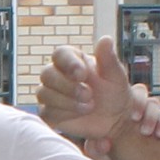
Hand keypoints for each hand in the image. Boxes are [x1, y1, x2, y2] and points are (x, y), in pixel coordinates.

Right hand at [39, 39, 159, 150]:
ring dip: (67, 101)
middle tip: (89, 95)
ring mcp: (52, 94)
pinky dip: (64, 113)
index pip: (59, 54)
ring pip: (44, 93)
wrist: (115, 120)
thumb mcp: (116, 76)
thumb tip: (106, 39)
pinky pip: (46, 112)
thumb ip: (108, 58)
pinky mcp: (50, 112)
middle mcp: (58, 75)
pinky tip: (80, 113)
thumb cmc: (115, 94)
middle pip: (47, 74)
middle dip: (68, 86)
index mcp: (74, 61)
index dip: (68, 63)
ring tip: (89, 106)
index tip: (82, 74)